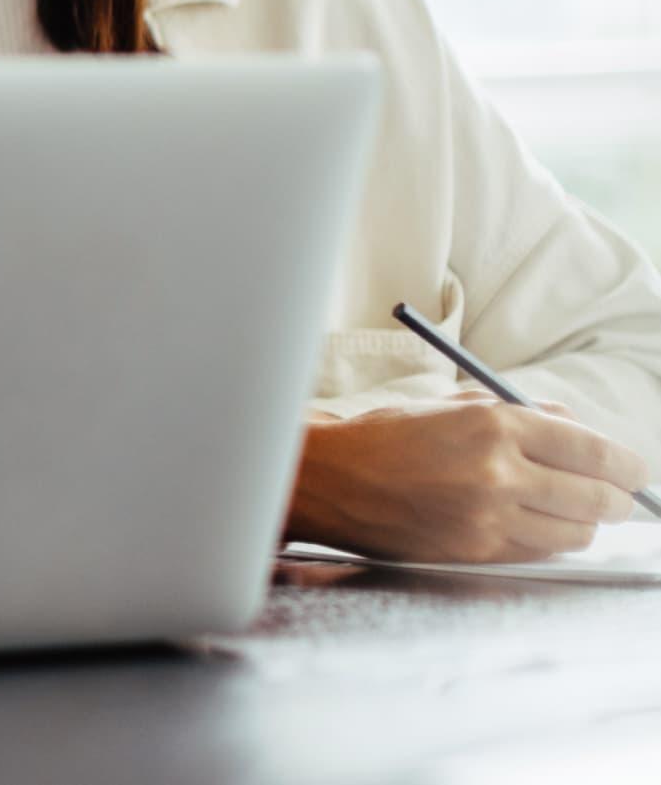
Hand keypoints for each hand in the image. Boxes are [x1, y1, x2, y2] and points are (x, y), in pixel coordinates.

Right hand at [287, 397, 651, 562]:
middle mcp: (496, 472)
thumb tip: (577, 430)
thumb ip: (520, 413)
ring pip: (574, 532)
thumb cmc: (385, 437)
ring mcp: (486, 518)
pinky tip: (539, 525)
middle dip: (618, 499)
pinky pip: (538, 552)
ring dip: (585, 523)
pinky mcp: (473, 551)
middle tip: (620, 497)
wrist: (327, 480)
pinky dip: (549, 540)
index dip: (626, 463)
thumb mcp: (451, 404)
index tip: (637, 469)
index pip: (591, 449)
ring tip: (577, 512)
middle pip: (595, 497)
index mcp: (493, 424)